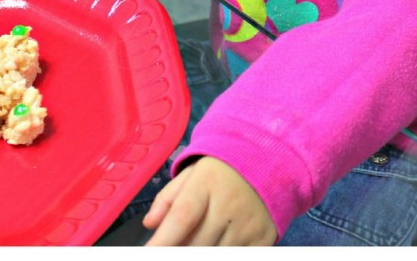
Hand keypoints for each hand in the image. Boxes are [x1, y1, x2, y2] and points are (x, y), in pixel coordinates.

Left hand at [143, 157, 276, 245]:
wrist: (266, 164)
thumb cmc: (220, 173)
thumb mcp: (191, 174)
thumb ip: (167, 198)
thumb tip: (150, 224)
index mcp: (206, 182)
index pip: (182, 217)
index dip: (164, 240)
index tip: (150, 252)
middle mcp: (229, 205)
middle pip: (196, 243)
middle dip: (179, 249)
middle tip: (172, 244)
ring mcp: (249, 225)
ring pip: (215, 254)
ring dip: (199, 252)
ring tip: (195, 241)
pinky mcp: (263, 240)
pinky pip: (237, 257)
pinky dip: (221, 254)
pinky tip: (214, 243)